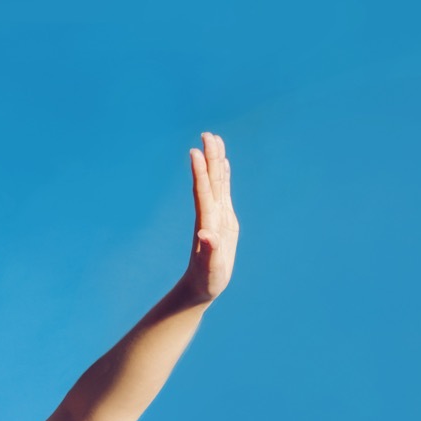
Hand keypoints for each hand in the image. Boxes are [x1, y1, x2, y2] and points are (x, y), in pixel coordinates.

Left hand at [184, 131, 238, 303]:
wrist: (202, 285)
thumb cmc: (207, 279)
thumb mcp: (210, 267)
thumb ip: (210, 251)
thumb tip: (207, 235)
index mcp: (207, 222)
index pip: (203, 193)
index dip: (200, 173)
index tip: (196, 152)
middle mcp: (210, 214)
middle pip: (210, 181)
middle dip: (210, 158)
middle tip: (208, 134)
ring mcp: (217, 215)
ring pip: (217, 183)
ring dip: (216, 161)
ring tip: (215, 139)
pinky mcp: (224, 219)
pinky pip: (224, 193)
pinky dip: (224, 177)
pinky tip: (224, 164)